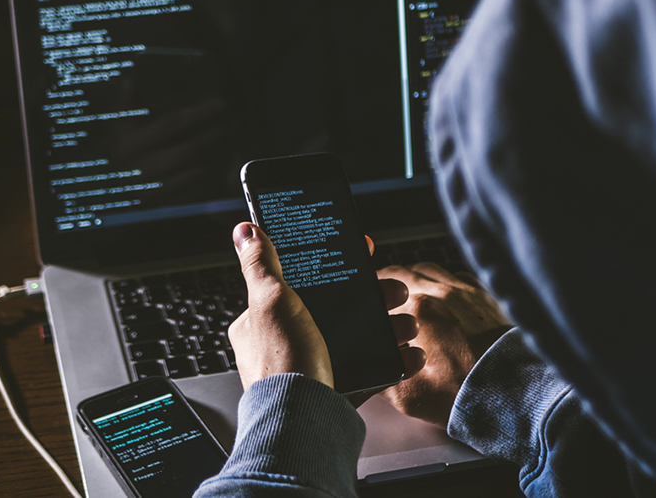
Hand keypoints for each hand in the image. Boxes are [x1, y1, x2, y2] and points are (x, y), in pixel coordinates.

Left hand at [227, 223, 425, 402]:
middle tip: (396, 291)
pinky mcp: (336, 390)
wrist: (301, 424)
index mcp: (263, 321)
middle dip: (372, 298)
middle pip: (336, 309)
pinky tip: (410, 353)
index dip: (331, 266)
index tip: (361, 255)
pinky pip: (370, 370)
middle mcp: (286, 343)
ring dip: (389, 328)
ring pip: (358, 338)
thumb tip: (245, 231)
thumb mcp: (270, 301)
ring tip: (407, 325)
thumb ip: (261, 264)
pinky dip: (393, 362)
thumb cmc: (281, 362)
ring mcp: (313, 366)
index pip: (299, 282)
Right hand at [377, 263, 511, 428]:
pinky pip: (459, 275)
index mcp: (418, 310)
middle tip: (385, 293)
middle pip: (406, 272)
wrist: (515, 395)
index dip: (372, 292)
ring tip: (413, 292)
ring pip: (432, 268)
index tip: (369, 299)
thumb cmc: (466, 395)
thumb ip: (380, 376)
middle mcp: (442, 293)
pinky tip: (446, 295)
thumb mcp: (408, 396)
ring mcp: (467, 291)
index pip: (383, 286)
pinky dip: (446, 280)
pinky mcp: (487, 296)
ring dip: (417, 276)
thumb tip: (368, 366)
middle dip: (391, 280)